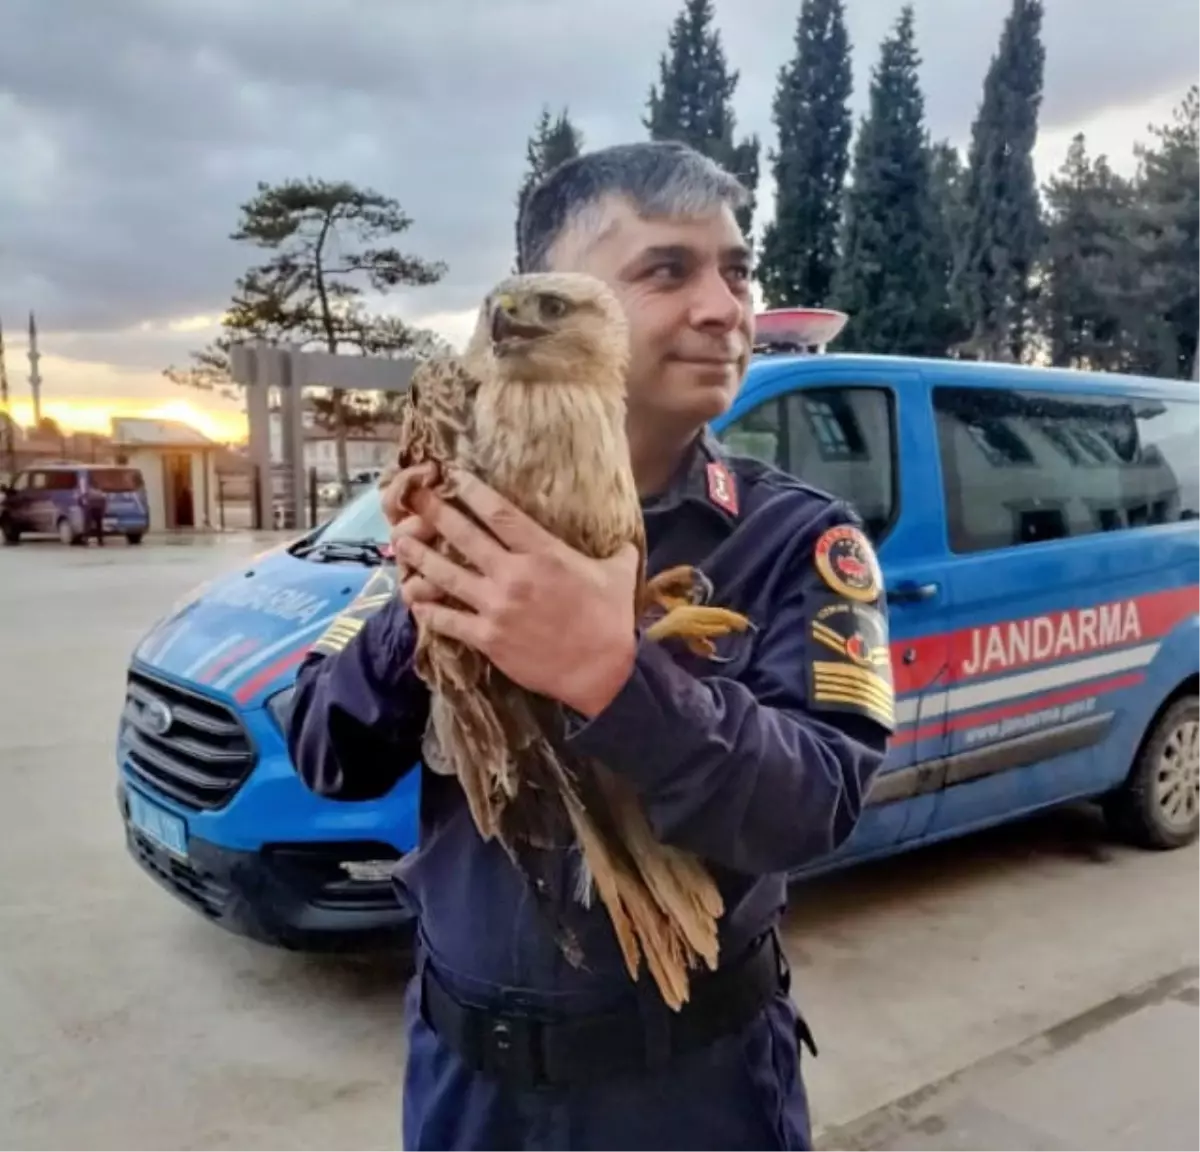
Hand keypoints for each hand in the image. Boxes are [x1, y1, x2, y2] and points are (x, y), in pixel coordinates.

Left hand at [391, 469, 639, 716]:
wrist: (601, 671)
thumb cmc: (610, 621)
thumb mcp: (618, 575)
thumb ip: (616, 551)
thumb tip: (625, 538)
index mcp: (543, 552)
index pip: (499, 513)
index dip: (472, 491)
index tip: (452, 476)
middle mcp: (513, 574)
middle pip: (464, 536)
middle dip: (434, 514)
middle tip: (412, 498)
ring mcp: (497, 606)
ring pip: (447, 575)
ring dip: (420, 558)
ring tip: (400, 543)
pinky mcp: (488, 638)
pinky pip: (449, 620)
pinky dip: (428, 609)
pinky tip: (413, 600)